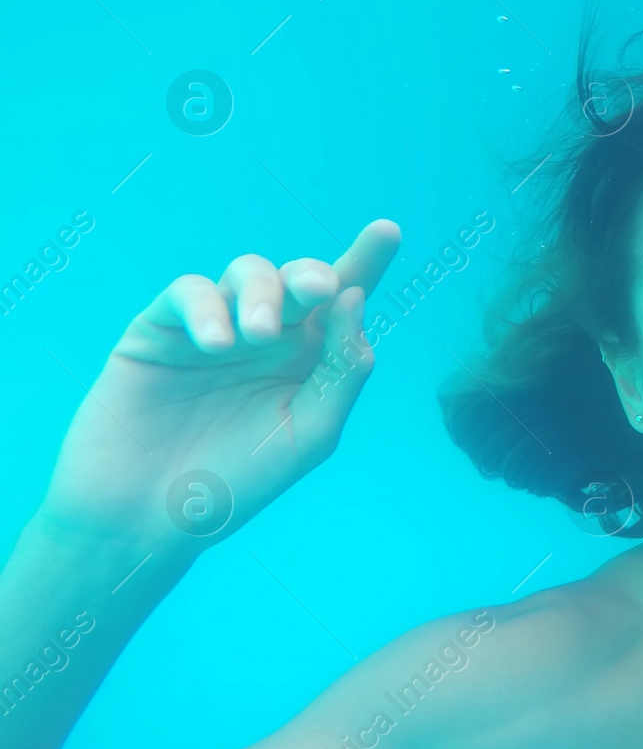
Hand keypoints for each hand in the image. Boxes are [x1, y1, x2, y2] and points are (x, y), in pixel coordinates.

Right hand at [42, 220, 401, 549]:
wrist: (149, 518)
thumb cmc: (237, 482)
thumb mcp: (310, 433)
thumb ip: (342, 369)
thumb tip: (354, 298)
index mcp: (310, 359)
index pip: (344, 300)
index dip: (367, 261)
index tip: (388, 230)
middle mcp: (267, 337)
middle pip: (301, 277)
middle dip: (313, 275)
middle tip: (318, 291)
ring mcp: (214, 328)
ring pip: (248, 271)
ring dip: (261, 293)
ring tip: (256, 334)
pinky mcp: (159, 330)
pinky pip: (188, 292)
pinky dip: (207, 307)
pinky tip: (216, 344)